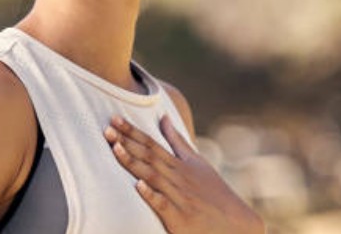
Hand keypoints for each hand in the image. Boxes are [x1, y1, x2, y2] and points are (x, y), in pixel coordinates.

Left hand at [103, 115, 264, 233]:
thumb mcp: (197, 162)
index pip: (152, 143)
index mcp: (179, 164)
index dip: (132, 131)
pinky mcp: (179, 218)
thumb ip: (177, 141)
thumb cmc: (212, 191)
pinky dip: (151, 195)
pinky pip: (163, 204)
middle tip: (106, 128)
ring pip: (152, 176)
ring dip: (133, 162)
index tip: (114, 118)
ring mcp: (178, 196)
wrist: (234, 222)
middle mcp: (177, 177)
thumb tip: (163, 118)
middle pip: (148, 156)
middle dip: (127, 141)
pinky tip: (138, 186)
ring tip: (115, 149)